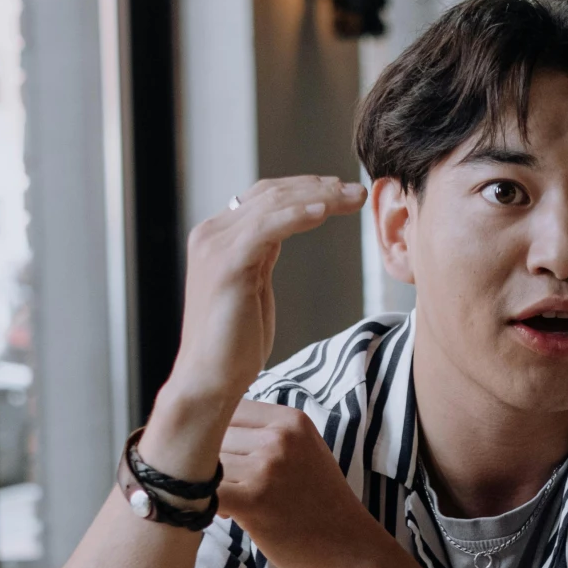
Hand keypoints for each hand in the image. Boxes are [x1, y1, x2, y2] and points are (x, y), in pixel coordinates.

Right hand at [144, 178, 365, 473]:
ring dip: (319, 197)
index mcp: (217, 237)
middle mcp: (211, 234)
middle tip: (358, 192)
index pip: (264, 197)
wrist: (209, 381)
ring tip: (353, 198)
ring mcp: (216, 246)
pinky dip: (299, 215)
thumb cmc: (234, 344)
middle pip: (272, 194)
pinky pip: (268, 227)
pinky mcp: (227, 264)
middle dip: (319, 187)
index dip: (305, 189)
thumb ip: (260, 254)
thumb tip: (280, 232)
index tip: (342, 192)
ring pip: (274, 205)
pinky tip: (326, 211)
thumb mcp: (252, 286)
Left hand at [218, 400, 384, 567]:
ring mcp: (267, 468)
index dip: (214, 434)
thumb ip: (264, 433)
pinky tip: (226, 514)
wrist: (349, 549)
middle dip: (209, 460)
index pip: (224, 408)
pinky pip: (204, 491)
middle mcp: (280, 437)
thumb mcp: (304, 451)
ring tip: (234, 503)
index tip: (227, 456)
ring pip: (204, 463)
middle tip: (232, 486)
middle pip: (210, 435)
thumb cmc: (319, 503)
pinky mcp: (253, 501)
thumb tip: (206, 428)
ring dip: (207, 484)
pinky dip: (205, 503)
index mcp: (290, 420)